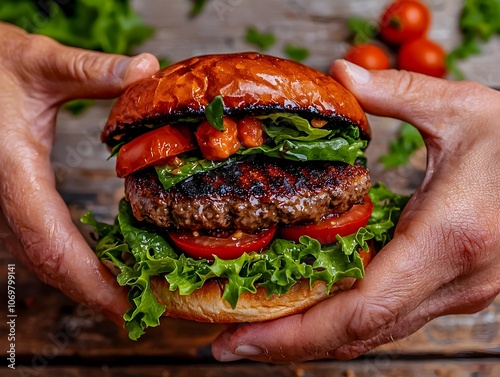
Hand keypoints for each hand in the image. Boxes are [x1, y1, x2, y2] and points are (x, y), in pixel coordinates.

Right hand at [0, 22, 158, 324]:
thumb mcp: (41, 62)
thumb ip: (93, 70)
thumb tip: (147, 70)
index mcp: (14, 172)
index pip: (51, 241)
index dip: (89, 280)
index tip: (123, 305)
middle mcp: (6, 197)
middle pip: (48, 262)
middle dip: (93, 292)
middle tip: (137, 311)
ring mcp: (5, 202)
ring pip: (41, 257)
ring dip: (83, 281)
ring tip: (126, 296)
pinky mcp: (11, 199)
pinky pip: (38, 241)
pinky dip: (70, 261)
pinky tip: (97, 263)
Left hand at [212, 60, 499, 361]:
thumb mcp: (464, 110)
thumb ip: (396, 95)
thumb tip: (341, 75)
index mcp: (447, 240)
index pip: (359, 309)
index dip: (294, 333)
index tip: (240, 340)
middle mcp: (452, 283)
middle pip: (357, 334)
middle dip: (289, 345)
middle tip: (229, 343)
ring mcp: (456, 293)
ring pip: (372, 333)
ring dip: (312, 338)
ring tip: (257, 330)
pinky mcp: (453, 289)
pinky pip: (388, 316)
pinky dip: (342, 321)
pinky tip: (310, 309)